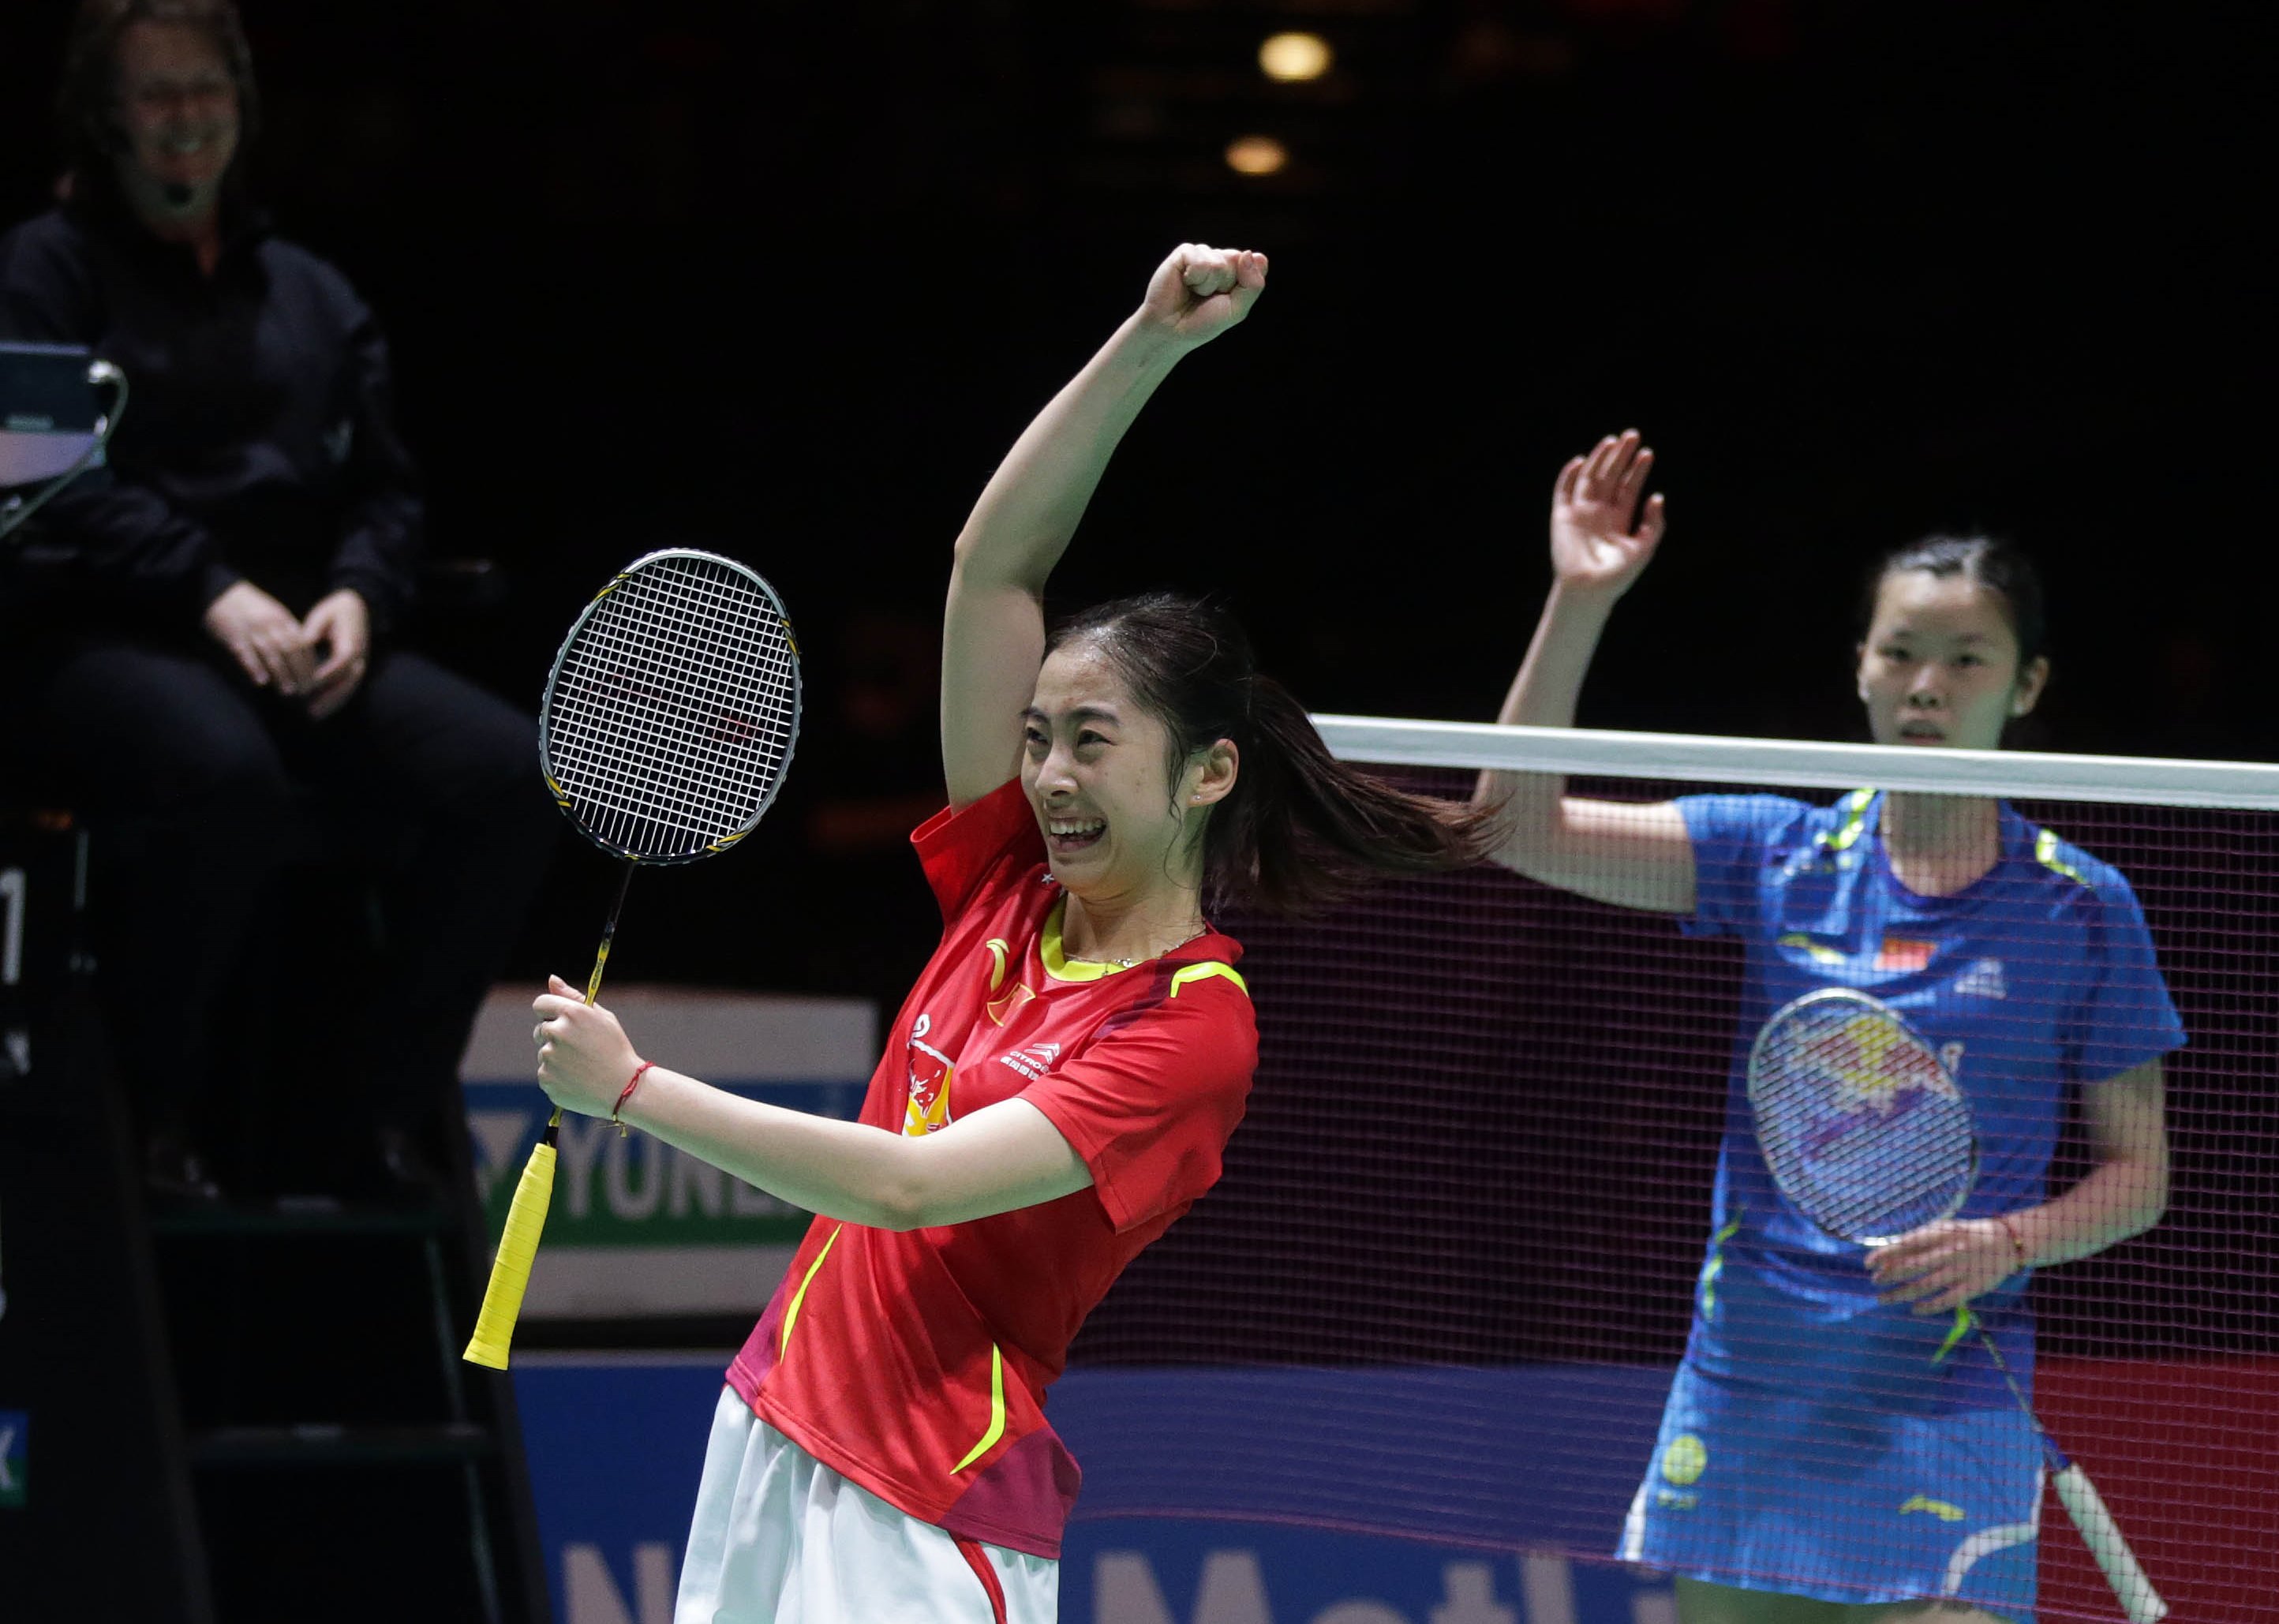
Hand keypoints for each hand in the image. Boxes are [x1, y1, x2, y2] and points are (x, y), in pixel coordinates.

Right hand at [203, 580, 318, 694]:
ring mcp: (252, 630)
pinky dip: (254, 668)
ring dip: (282, 674)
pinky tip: (261, 681)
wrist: (220, 593)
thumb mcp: (273, 613)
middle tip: (305, 690)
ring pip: (271, 654)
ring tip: (289, 690)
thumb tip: (304, 651)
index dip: (309, 662)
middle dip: (300, 672)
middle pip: (290, 650)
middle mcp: (270, 624)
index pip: (302, 643)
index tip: (314, 679)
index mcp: (282, 619)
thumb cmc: (250, 607)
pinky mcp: (233, 636)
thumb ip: (287, 630)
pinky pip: (246, 654)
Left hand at [300, 589, 370, 719]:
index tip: (310, 684)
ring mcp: (360, 664)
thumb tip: (300, 645)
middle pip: (348, 681)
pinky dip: (336, 700)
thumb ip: (312, 631)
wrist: (359, 607)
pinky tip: (322, 709)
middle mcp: (359, 655)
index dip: (328, 673)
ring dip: (332, 703)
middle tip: (311, 710)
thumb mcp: (323, 615)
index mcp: (351, 640)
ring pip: (349, 689)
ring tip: (314, 715)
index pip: (341, 661)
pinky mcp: (355, 669)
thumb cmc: (337, 609)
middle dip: (330, 697)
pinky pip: (348, 688)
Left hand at [533, 974, 643, 1118]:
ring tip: (581, 1066)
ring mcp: (549, 1057)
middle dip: (554, 1036)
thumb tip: (551, 979)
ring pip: (543, 1052)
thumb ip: (573, 997)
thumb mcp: (602, 1018)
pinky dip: (557, 1076)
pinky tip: (577, 1079)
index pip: (540, 1004)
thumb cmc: (615, 1049)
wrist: (624, 1088)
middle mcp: (557, 1032)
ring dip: (557, 1057)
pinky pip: (545, 1073)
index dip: (549, 1012)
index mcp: (572, 1013)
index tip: (558, 1020)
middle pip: (540, 1029)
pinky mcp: (545, 1078)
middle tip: (579, 1049)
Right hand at [1136, 243, 1267, 347]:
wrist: (1170, 331)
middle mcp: (1221, 258)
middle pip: (1239, 259)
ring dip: (1208, 285)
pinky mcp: (1184, 252)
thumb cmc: (1202, 322)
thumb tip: (1249, 253)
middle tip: (1208, 297)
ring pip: (1219, 262)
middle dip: (1226, 285)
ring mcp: (1203, 253)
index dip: (1244, 284)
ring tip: (1194, 292)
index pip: (1257, 263)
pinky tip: (1184, 283)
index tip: (1227, 299)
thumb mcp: (1237, 309)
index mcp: (1237, 270)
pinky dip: (1194, 278)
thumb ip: (1253, 285)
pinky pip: (1200, 260)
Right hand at [1549, 429, 1665, 600]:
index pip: (1628, 487)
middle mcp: (1600, 512)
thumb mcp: (1643, 549)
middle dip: (1621, 456)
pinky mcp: (1562, 517)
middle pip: (1611, 477)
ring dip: (1599, 459)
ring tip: (1612, 441)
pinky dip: (1568, 475)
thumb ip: (1653, 524)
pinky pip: (1563, 491)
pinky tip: (1580, 460)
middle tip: (1632, 435)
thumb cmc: (1617, 576)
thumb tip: (1658, 497)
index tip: (1647, 453)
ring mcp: (1580, 513)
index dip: (1637, 470)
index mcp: (1619, 519)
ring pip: (1589, 478)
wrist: (1588, 591)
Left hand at [1865, 1218, 2020, 1314]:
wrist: (2006, 1243)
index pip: (1906, 1245)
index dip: (1885, 1255)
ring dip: (1901, 1293)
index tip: (1868, 1263)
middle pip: (1913, 1267)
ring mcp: (1961, 1271)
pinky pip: (1947, 1300)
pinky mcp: (1973, 1288)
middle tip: (1874, 1281)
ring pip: (1925, 1285)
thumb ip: (1921, 1238)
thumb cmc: (1967, 1234)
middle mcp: (1949, 1252)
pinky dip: (1929, 1306)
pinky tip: (1914, 1309)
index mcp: (1941, 1234)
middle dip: (1889, 1275)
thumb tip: (1892, 1248)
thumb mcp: (1945, 1228)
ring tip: (1884, 1298)